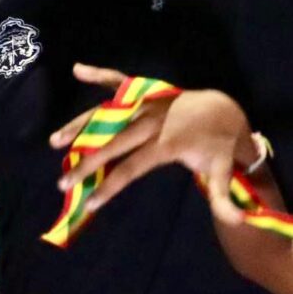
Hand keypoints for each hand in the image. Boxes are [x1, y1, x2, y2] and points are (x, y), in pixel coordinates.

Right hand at [53, 65, 260, 227]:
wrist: (224, 111)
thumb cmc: (218, 148)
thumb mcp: (224, 173)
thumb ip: (225, 200)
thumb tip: (237, 223)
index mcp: (168, 143)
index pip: (133, 167)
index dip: (111, 185)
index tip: (90, 202)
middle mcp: (152, 121)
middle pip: (113, 144)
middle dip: (86, 163)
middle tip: (63, 182)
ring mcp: (146, 103)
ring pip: (107, 115)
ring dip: (80, 127)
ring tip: (55, 142)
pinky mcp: (144, 91)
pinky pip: (119, 81)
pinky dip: (100, 74)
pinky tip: (78, 69)